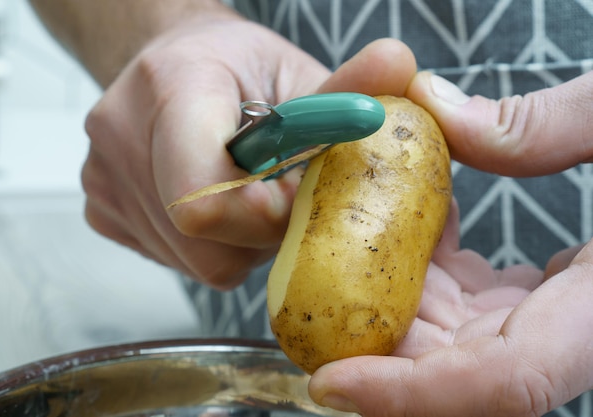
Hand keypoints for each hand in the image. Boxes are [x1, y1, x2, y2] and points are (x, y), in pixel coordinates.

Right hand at [81, 16, 415, 287]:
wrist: (173, 65)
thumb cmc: (238, 67)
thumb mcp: (295, 72)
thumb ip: (346, 86)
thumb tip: (399, 68)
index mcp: (170, 87)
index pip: (204, 195)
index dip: (264, 213)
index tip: (292, 193)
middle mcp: (121, 135)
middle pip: (205, 241)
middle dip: (260, 232)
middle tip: (276, 192)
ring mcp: (104, 180)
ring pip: (196, 260)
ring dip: (240, 240)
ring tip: (245, 190)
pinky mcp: (103, 212)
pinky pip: (178, 260)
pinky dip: (213, 243)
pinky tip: (218, 201)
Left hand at [308, 70, 592, 415]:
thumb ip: (546, 126)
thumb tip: (437, 108)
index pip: (503, 384)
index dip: (411, 396)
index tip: (331, 386)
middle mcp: (571, 332)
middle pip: (459, 373)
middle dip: (377, 353)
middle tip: (307, 311)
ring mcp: (551, 318)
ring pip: (453, 340)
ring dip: (389, 307)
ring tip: (335, 262)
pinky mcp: (538, 296)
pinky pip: (465, 304)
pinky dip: (421, 275)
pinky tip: (400, 230)